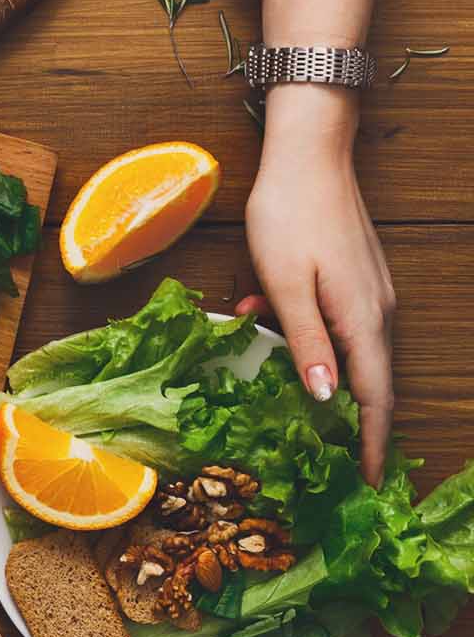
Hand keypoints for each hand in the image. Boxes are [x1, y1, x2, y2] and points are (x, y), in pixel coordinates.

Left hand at [241, 83, 393, 483]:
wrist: (308, 153)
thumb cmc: (289, 214)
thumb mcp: (284, 284)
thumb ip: (305, 341)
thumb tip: (324, 397)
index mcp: (363, 319)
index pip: (374, 397)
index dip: (369, 443)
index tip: (364, 483)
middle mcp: (377, 311)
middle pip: (371, 383)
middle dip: (351, 425)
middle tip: (326, 462)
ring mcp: (370, 294)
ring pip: (351, 353)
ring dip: (317, 375)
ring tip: (278, 394)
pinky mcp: (355, 279)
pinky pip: (339, 325)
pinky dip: (309, 339)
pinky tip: (260, 318)